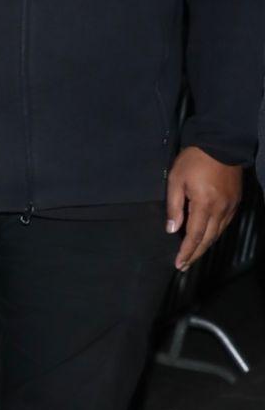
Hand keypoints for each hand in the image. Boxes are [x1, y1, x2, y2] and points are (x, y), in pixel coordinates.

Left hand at [165, 147, 241, 269]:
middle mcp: (221, 209)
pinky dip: (215, 234)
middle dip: (196, 254)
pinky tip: (207, 237)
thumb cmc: (194, 160)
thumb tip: (172, 230)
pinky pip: (225, 224)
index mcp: (204, 204)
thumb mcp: (176, 180)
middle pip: (208, 239)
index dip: (187, 252)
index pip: (195, 236)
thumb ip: (174, 207)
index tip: (179, 264)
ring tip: (193, 255)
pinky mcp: (236, 201)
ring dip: (205, 246)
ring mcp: (230, 206)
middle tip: (184, 266)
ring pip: (218, 233)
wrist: (221, 143)